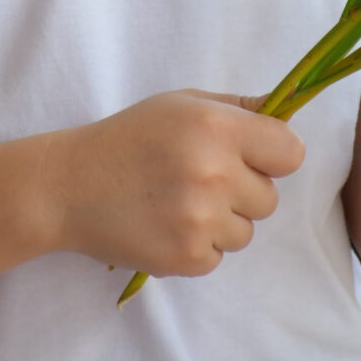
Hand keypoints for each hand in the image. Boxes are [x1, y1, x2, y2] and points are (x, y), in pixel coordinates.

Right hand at [47, 90, 304, 277]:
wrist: (69, 185)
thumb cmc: (129, 137)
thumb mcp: (180, 103)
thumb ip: (237, 107)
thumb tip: (285, 108)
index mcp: (217, 127)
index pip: (291, 153)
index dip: (273, 156)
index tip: (252, 157)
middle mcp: (214, 173)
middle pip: (270, 198)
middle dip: (242, 191)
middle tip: (198, 179)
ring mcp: (200, 219)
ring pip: (245, 232)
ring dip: (220, 222)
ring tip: (177, 203)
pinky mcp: (186, 256)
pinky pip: (218, 257)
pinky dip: (197, 246)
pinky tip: (165, 224)